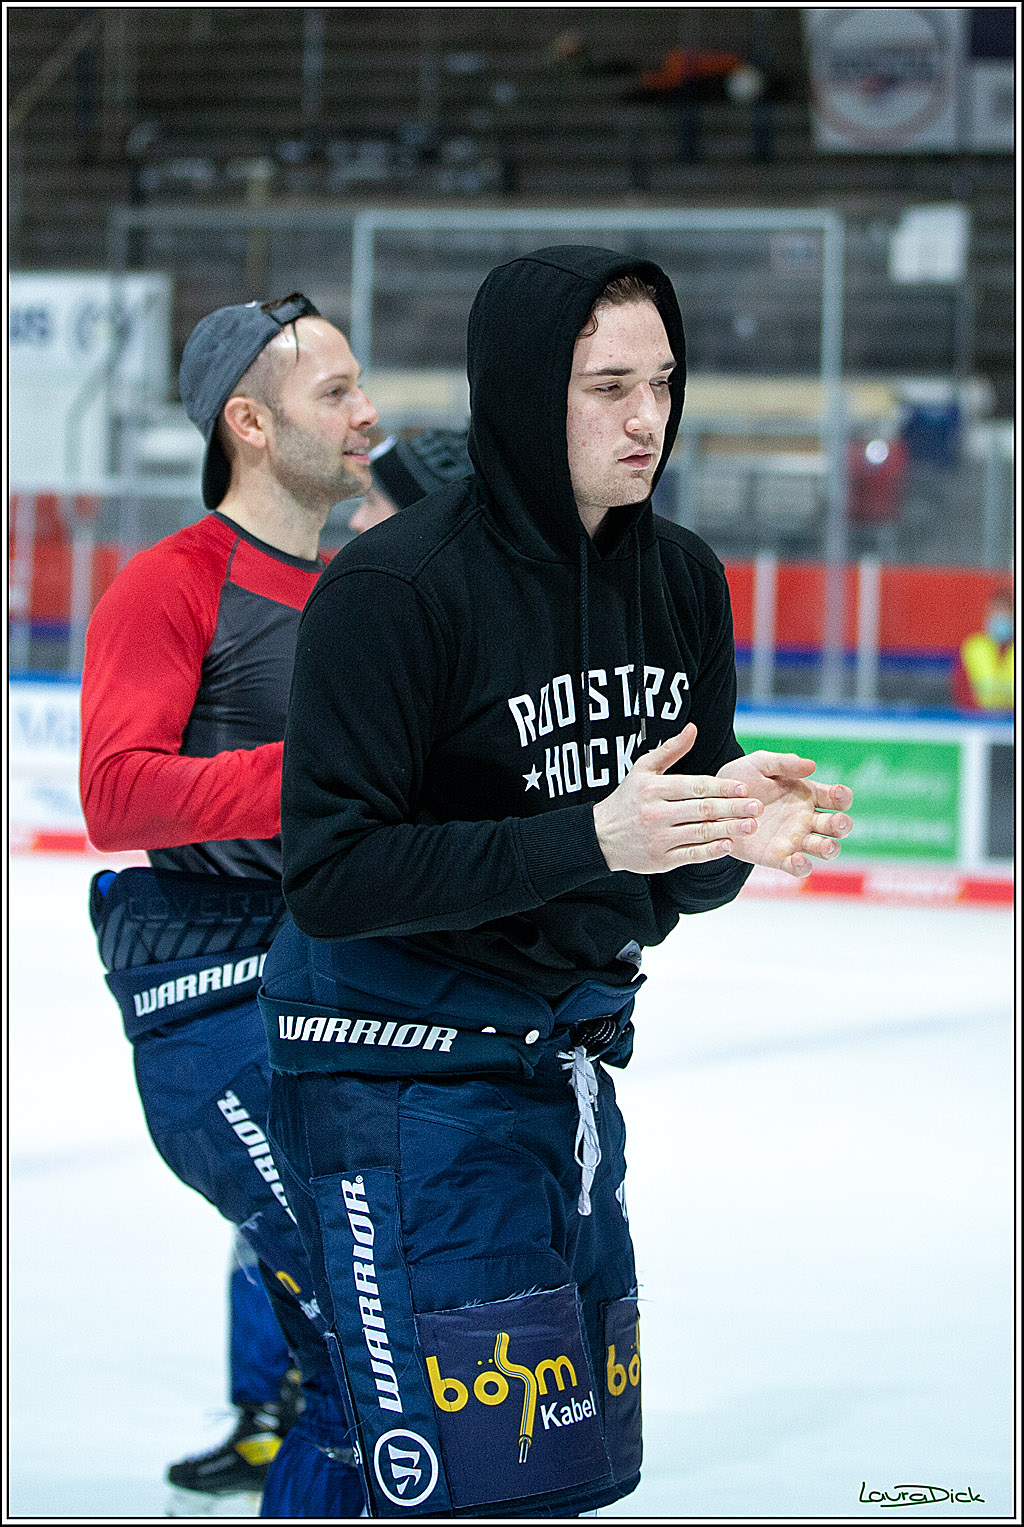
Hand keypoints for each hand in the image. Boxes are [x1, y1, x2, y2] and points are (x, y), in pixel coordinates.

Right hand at [593, 723, 762, 873]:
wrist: (601, 836)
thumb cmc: (627, 800)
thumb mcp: (642, 770)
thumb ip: (670, 750)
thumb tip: (693, 729)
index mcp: (653, 789)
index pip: (694, 786)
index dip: (721, 787)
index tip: (744, 788)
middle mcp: (656, 813)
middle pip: (702, 810)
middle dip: (732, 808)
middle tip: (757, 807)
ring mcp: (659, 838)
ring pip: (700, 833)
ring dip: (729, 829)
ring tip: (751, 825)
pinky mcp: (661, 860)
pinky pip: (691, 855)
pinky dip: (711, 851)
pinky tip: (729, 844)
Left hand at [718, 750, 852, 877]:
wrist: (713, 803)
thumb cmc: (740, 780)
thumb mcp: (759, 764)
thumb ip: (784, 762)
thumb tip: (812, 766)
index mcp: (808, 795)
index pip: (836, 797)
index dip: (843, 797)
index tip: (838, 795)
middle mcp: (806, 819)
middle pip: (836, 826)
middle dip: (843, 825)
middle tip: (838, 822)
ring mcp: (794, 840)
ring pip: (823, 848)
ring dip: (830, 849)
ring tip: (826, 846)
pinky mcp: (778, 857)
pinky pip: (797, 867)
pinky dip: (803, 867)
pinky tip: (798, 859)